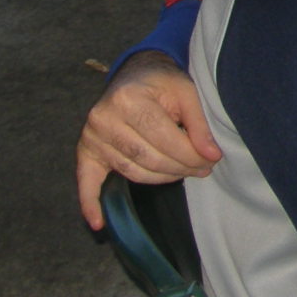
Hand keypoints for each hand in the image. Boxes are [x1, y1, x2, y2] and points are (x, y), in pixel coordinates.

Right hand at [75, 52, 219, 229]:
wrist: (134, 74)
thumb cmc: (161, 82)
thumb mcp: (186, 92)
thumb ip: (198, 124)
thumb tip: (211, 156)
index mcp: (128, 98)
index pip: (165, 139)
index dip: (191, 155)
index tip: (212, 161)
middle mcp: (104, 117)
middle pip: (148, 158)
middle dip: (181, 168)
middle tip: (203, 169)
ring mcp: (91, 136)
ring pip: (132, 171)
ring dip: (161, 179)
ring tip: (184, 173)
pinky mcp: (85, 150)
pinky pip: (86, 182)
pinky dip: (91, 204)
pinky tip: (98, 223)